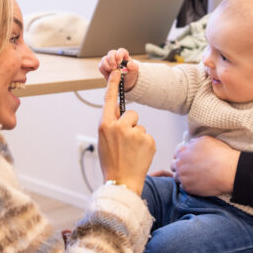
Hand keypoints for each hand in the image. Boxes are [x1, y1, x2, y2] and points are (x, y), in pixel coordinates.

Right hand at [98, 48, 138, 90]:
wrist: (125, 84)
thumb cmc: (129, 76)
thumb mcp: (134, 73)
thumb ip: (134, 67)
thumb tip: (130, 63)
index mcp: (124, 56)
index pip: (121, 51)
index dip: (119, 55)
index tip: (119, 62)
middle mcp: (115, 57)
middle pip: (111, 53)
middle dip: (112, 60)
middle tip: (114, 68)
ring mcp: (109, 62)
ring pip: (104, 59)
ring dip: (107, 66)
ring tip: (111, 72)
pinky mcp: (104, 67)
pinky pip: (100, 66)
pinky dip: (103, 70)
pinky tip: (108, 74)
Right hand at [98, 69, 154, 195]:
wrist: (122, 183)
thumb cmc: (112, 162)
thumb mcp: (104, 141)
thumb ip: (111, 125)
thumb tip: (121, 115)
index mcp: (105, 124)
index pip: (110, 99)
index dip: (114, 83)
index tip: (118, 70)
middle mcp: (119, 126)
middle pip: (131, 114)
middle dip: (131, 125)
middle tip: (125, 143)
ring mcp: (135, 133)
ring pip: (140, 126)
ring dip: (138, 136)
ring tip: (131, 152)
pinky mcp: (148, 140)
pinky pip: (148, 136)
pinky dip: (145, 145)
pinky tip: (139, 155)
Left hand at [171, 136, 237, 196]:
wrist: (228, 171)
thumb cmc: (219, 154)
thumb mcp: (205, 140)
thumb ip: (193, 143)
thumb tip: (190, 145)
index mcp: (183, 151)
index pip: (177, 153)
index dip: (182, 155)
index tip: (188, 159)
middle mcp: (180, 164)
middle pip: (174, 165)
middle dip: (180, 166)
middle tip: (190, 168)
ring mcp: (183, 176)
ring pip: (177, 177)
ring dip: (183, 176)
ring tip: (193, 177)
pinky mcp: (188, 188)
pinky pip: (183, 187)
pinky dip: (188, 185)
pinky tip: (197, 183)